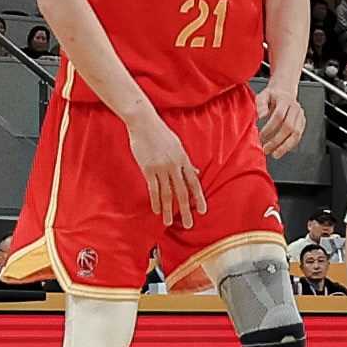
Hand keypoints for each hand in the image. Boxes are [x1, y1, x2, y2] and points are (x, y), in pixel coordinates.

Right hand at [124, 109, 205, 227]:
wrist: (144, 122)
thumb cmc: (160, 133)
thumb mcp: (177, 145)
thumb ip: (186, 161)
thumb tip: (196, 171)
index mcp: (183, 159)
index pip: (194, 182)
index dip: (199, 197)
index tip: (202, 211)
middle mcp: (175, 165)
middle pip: (182, 191)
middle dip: (186, 210)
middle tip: (189, 224)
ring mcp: (162, 167)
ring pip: (167, 193)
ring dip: (168, 210)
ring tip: (168, 222)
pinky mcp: (148, 168)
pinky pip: (154, 189)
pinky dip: (155, 201)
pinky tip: (156, 210)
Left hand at [252, 79, 306, 159]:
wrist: (284, 91)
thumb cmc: (272, 95)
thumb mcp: (262, 95)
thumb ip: (260, 105)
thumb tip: (261, 116)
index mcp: (285, 100)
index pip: (279, 115)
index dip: (270, 127)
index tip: (261, 135)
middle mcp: (295, 108)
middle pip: (289, 127)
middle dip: (277, 141)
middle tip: (266, 149)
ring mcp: (300, 116)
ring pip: (296, 134)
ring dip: (285, 146)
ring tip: (275, 154)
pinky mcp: (302, 122)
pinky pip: (298, 136)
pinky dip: (290, 145)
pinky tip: (282, 150)